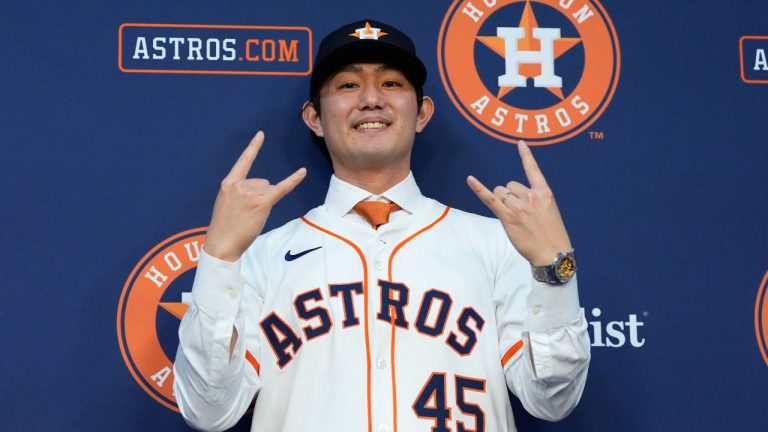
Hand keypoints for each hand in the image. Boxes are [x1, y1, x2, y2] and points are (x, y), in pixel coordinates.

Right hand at [204, 131, 306, 261]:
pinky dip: (293, 180)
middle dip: (260, 197)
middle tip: (246, 215)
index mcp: (229, 183)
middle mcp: (240, 185)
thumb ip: (240, 192)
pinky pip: (281, 188)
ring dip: (265, 204)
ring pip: (269, 191)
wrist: (221, 244)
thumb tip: (264, 187)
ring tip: (250, 218)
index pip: (243, 161)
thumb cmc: (224, 228)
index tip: (261, 134)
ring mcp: (250, 193)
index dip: (253, 147)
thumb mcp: (226, 204)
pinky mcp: (261, 203)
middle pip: (263, 182)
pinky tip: (302, 172)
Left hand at [467, 141, 571, 265]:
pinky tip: (470, 179)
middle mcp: (531, 195)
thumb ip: (536, 200)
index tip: (520, 143)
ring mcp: (519, 206)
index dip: (526, 155)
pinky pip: (490, 199)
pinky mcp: (507, 217)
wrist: (553, 254)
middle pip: (510, 185)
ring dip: (502, 203)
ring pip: (500, 193)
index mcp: (545, 193)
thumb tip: (516, 197)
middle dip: (510, 196)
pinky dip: (478, 188)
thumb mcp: (550, 212)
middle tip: (520, 215)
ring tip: (514, 219)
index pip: (533, 169)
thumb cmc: (552, 236)